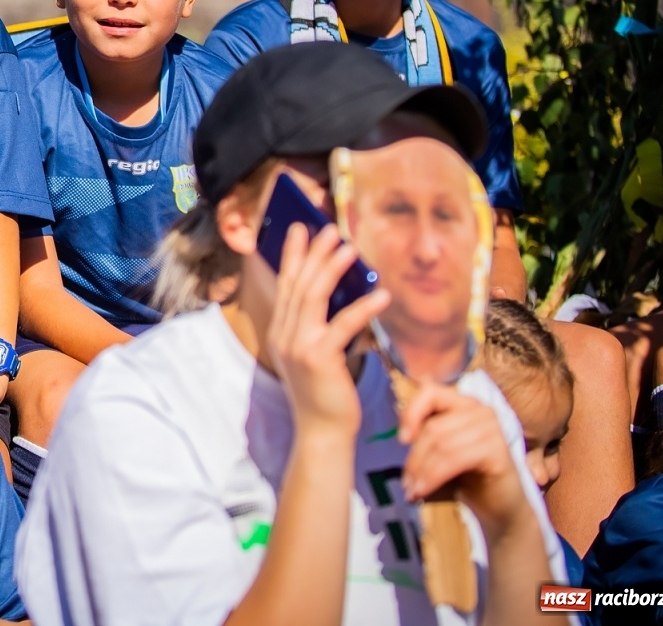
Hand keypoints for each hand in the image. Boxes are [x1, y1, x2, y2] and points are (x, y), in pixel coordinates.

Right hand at [268, 223, 389, 439]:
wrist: (322, 432)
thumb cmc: (324, 394)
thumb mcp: (313, 354)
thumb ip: (318, 326)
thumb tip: (341, 295)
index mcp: (280, 332)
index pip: (286, 285)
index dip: (292, 255)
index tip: (300, 229)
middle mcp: (284, 334)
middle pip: (299, 284)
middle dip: (314, 253)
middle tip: (330, 229)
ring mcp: (298, 345)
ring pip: (314, 296)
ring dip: (332, 269)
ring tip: (350, 248)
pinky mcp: (319, 357)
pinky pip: (343, 325)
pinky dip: (363, 307)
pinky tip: (381, 294)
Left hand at [399, 382, 532, 539]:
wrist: (501, 506)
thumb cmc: (468, 476)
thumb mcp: (442, 450)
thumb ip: (426, 436)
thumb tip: (401, 435)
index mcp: (464, 403)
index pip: (430, 392)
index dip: (411, 413)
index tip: (402, 440)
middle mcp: (480, 410)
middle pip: (433, 427)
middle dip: (414, 458)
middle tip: (405, 482)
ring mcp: (492, 428)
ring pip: (442, 445)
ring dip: (421, 471)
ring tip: (412, 491)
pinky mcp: (498, 450)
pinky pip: (455, 459)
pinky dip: (433, 476)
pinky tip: (423, 492)